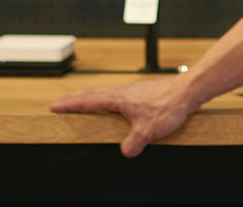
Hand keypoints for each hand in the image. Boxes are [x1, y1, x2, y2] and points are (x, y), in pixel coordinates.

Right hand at [50, 77, 195, 156]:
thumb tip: (125, 152)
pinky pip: (117, 95)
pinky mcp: (142, 93)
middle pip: (93, 93)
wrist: (187, 91)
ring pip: (105, 92)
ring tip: (82, 103)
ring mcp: (133, 91)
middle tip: (61, 103)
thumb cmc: (169, 104)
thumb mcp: (148, 130)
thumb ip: (133, 143)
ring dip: (90, 97)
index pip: (88, 100)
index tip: (55, 106)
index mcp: (119, 98)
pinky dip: (107, 99)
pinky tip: (113, 106)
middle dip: (75, 98)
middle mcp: (124, 92)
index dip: (70, 104)